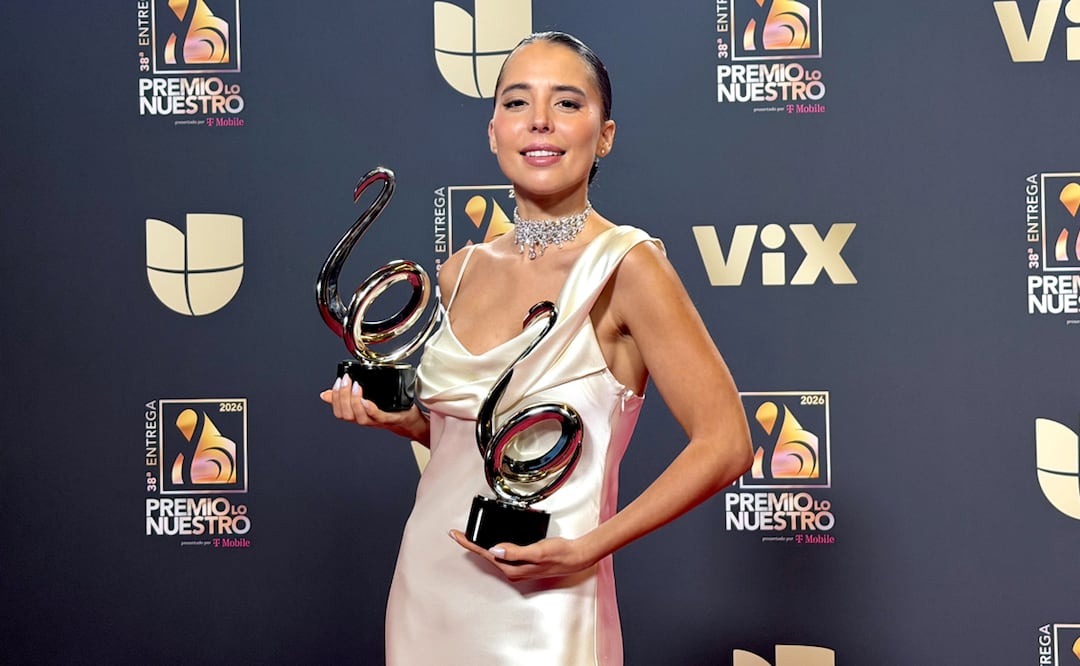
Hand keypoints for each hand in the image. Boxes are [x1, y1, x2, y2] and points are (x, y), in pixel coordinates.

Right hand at [319, 374, 423, 439]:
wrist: (410, 421)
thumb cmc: (389, 412)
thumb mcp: (365, 402)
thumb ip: (346, 398)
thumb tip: (325, 394)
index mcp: (358, 415)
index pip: (339, 412)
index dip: (335, 398)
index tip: (338, 381)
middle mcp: (366, 420)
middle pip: (346, 415)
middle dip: (343, 396)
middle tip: (346, 380)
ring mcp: (377, 420)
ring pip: (359, 418)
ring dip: (355, 401)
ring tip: (356, 387)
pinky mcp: (390, 418)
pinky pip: (378, 417)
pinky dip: (370, 409)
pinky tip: (367, 401)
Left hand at [447, 529, 594, 581]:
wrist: (574, 557)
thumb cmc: (558, 554)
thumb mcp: (536, 551)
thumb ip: (515, 551)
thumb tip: (495, 549)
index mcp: (512, 568)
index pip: (484, 554)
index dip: (469, 543)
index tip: (456, 535)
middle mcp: (512, 570)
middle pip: (486, 555)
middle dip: (471, 544)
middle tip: (458, 534)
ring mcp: (518, 567)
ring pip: (494, 555)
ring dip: (481, 545)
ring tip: (470, 537)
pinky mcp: (523, 562)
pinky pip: (503, 554)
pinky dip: (494, 546)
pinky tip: (493, 541)